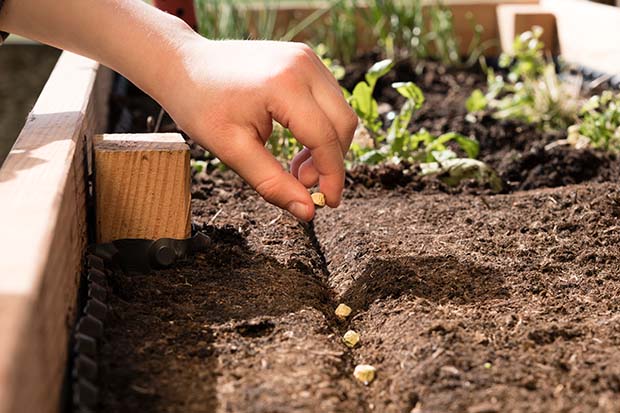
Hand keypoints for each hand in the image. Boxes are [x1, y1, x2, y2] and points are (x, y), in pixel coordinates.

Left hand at [162, 38, 357, 220]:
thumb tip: (307, 212)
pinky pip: (329, 100)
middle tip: (304, 182)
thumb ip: (273, 183)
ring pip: (340, 112)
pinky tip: (298, 142)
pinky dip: (321, 127)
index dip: (332, 176)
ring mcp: (307, 58)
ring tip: (297, 166)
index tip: (327, 203)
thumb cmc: (200, 105)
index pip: (325, 138)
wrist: (183, 65)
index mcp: (284, 85)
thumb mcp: (232, 150)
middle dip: (331, 161)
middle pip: (344, 124)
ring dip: (327, 146)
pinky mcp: (306, 59)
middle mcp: (303, 65)